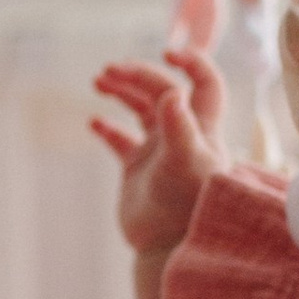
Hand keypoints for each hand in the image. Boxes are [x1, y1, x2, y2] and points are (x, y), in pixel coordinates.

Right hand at [91, 43, 229, 257]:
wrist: (167, 246)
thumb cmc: (186, 204)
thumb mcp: (185, 162)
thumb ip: (179, 127)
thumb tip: (173, 92)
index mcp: (200, 127)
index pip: (204, 83)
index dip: (192, 62)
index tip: (167, 52)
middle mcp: (181, 134)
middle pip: (161, 90)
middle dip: (137, 75)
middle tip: (109, 71)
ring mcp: (158, 151)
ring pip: (140, 109)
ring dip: (121, 91)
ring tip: (99, 81)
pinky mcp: (137, 170)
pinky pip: (120, 141)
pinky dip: (107, 128)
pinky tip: (94, 122)